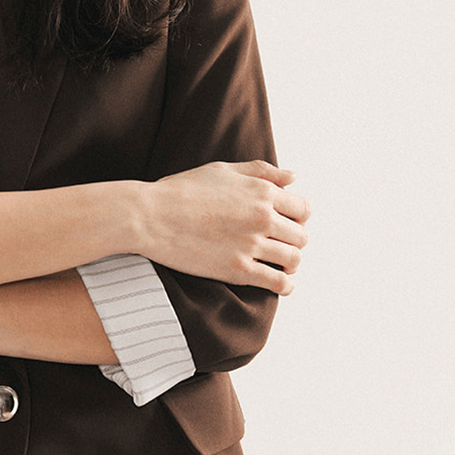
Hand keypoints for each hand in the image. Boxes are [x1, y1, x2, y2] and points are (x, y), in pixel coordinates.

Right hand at [140, 160, 310, 294]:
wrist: (151, 215)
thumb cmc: (183, 189)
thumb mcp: (223, 169)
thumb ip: (261, 171)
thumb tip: (294, 177)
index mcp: (261, 190)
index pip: (303, 208)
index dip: (298, 216)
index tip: (287, 222)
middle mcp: (262, 216)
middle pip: (301, 235)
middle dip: (293, 240)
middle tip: (279, 243)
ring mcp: (252, 244)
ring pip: (294, 259)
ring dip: (290, 262)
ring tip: (278, 262)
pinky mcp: (239, 269)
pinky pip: (279, 283)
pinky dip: (285, 285)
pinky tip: (278, 281)